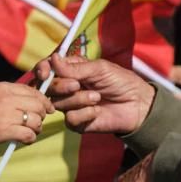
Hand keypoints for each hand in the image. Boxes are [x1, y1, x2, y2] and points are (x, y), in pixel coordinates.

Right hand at [0, 82, 53, 151]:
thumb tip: (19, 101)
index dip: (42, 100)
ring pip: (37, 120)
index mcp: (3, 87)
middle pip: (39, 104)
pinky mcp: (5, 131)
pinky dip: (30, 138)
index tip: (44, 107)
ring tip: (30, 132)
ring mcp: (7, 115)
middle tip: (38, 122)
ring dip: (37, 128)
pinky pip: (29, 134)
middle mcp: (8, 99)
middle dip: (42, 114)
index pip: (32, 90)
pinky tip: (25, 140)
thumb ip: (3, 95)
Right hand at [35, 54, 153, 134]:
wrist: (137, 105)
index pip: (47, 69)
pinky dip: (84, 114)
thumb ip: (75, 68)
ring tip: (97, 97)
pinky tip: (97, 111)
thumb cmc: (121, 82)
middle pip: (48, 88)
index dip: (42, 70)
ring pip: (59, 103)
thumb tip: (53, 59)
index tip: (45, 72)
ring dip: (78, 99)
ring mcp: (71, 105)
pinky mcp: (77, 122)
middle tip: (78, 85)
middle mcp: (67, 88)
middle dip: (60, 86)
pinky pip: (70, 119)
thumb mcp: (99, 69)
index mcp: (70, 71)